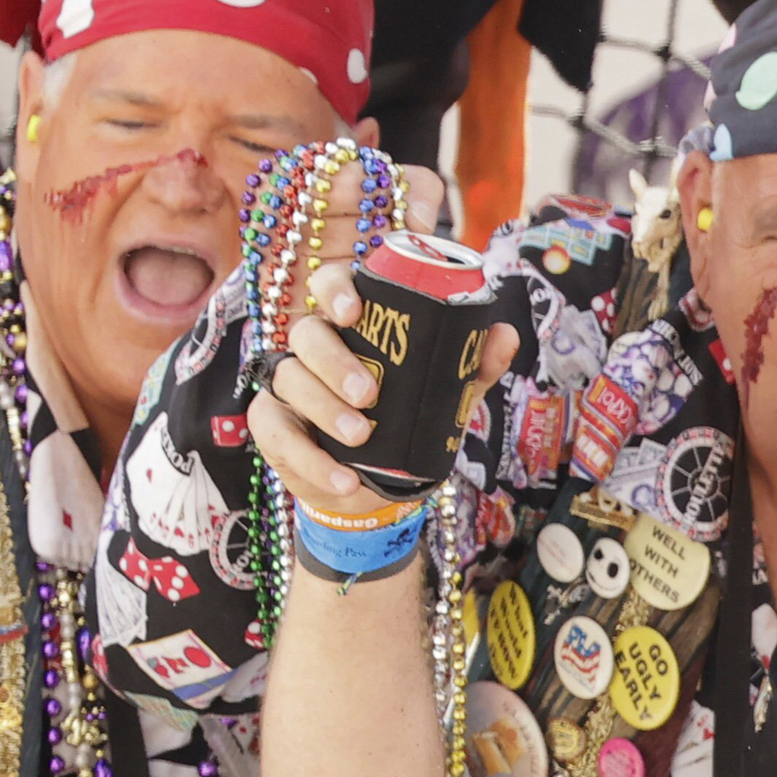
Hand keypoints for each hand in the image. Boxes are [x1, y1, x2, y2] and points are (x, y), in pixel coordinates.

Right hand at [245, 255, 517, 516]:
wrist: (375, 491)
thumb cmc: (404, 429)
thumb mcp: (444, 399)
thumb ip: (470, 368)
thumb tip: (504, 334)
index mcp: (351, 328)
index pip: (331, 285)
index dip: (335, 289)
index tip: (354, 309)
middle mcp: (312, 349)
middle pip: (307, 333)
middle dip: (335, 361)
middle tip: (369, 395)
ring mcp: (287, 384)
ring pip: (290, 379)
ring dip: (325, 409)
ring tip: (362, 437)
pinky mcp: (272, 425)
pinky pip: (279, 435)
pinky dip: (312, 460)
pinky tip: (343, 478)